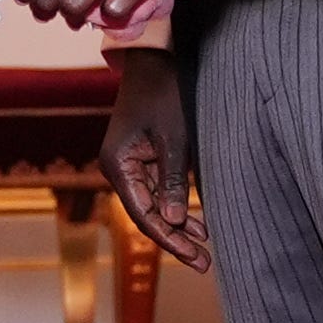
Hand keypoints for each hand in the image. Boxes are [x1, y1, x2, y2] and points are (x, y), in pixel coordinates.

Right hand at [99, 49, 207, 272]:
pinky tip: (196, 223)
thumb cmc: (164, 94)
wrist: (156, 59)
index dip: (169, 239)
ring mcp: (129, 164)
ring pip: (155, 205)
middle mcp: (119, 169)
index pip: (143, 214)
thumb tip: (172, 221)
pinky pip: (158, 189)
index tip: (195, 257)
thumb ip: (172, 180)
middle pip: (148, 214)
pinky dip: (177, 205)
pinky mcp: (143, 158)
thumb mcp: (174, 138)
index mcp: (118, 165)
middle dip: (176, 239)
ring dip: (178, 225)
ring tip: (204, 249)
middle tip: (204, 263)